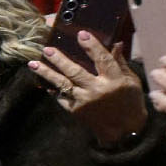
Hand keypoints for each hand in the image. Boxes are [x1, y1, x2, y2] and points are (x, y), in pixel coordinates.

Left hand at [28, 35, 146, 146]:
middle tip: (46, 49)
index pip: (102, 59)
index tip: (81, 34)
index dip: (92, 46)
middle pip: (75, 72)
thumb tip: (116, 43)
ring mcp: (84, 101)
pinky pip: (61, 98)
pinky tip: (43, 82)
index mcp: (114, 80)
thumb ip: (120, 63)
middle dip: (59, 59)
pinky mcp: (76, 111)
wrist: (125, 131)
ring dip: (47, 73)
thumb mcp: (132, 81)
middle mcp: (97, 90)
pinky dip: (53, 90)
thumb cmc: (131, 102)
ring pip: (63, 84)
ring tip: (33, 64)